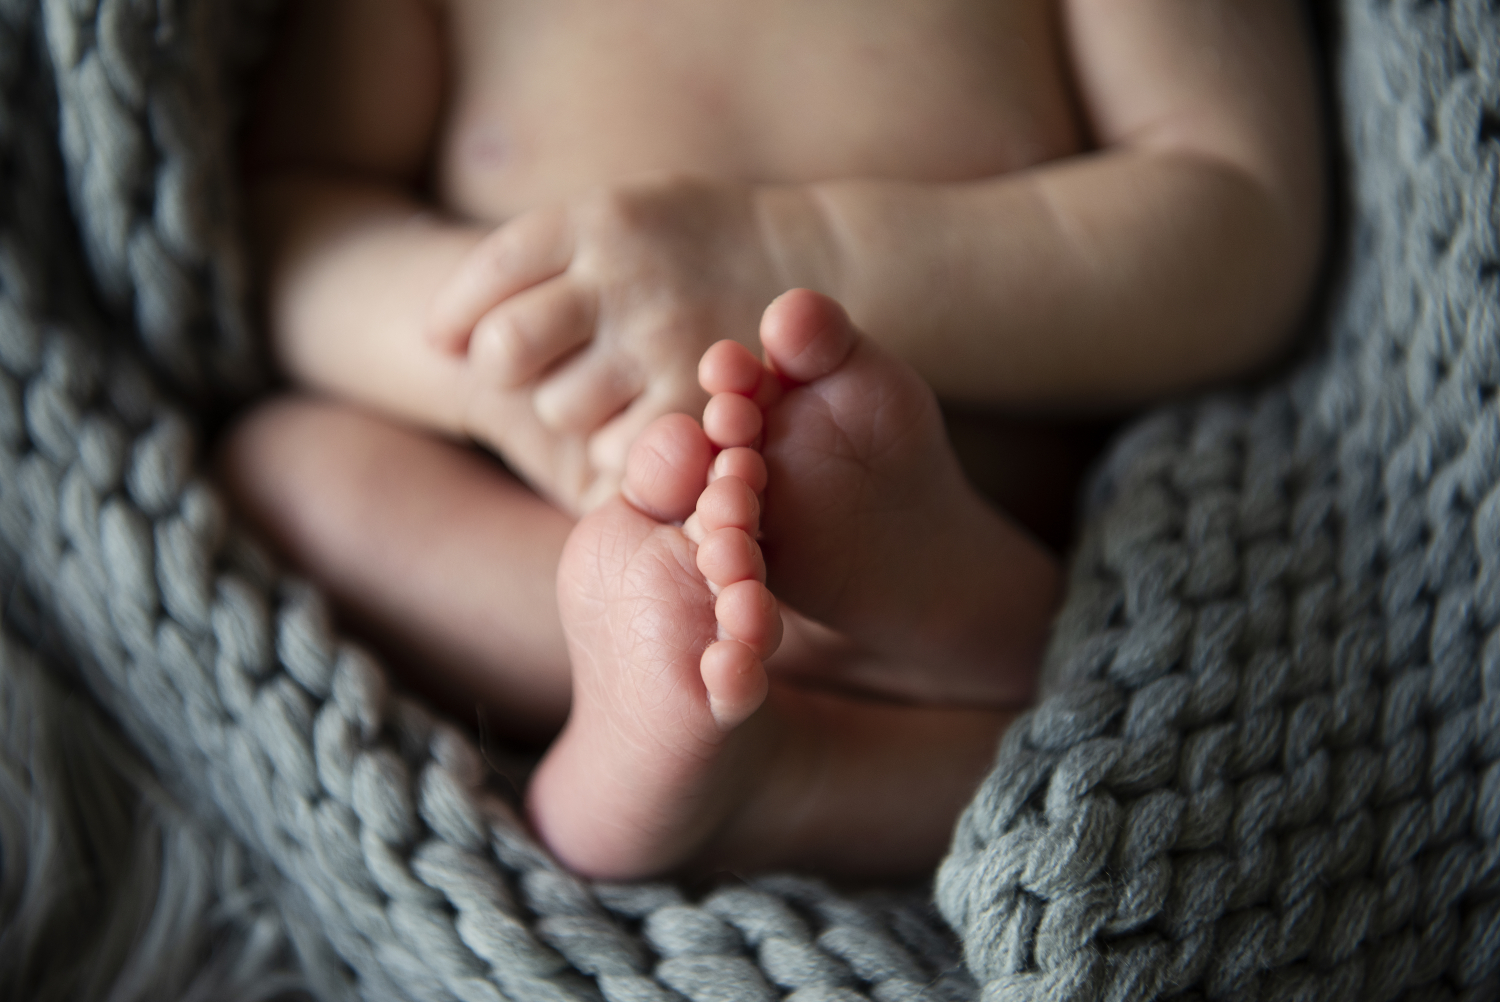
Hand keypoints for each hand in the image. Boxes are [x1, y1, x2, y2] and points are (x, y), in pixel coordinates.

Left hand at [428, 175, 787, 514]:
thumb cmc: (698, 248)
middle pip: (505, 350)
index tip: (456, 340)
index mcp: (598, 218)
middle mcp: (623, 275)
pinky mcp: (696, 398)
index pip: (487, 272)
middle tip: (539, 371)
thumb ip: (541, 257)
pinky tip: (645, 422)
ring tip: (610, 392)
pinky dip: (621, 448)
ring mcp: (661, 339)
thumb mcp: (626, 213)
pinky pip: (617, 449)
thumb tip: (436, 337)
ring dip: (570, 411)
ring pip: (558, 408)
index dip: (456, 316)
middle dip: (507, 370)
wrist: (819, 265)